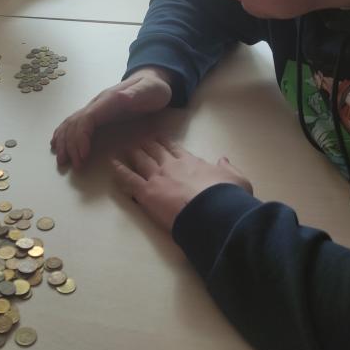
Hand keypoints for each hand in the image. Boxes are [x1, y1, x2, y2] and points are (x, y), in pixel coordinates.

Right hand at [51, 67, 172, 168]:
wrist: (151, 78)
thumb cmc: (153, 89)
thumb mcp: (150, 90)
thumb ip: (136, 94)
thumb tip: (122, 97)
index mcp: (109, 100)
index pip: (87, 118)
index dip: (80, 137)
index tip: (82, 156)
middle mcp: (97, 103)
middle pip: (75, 123)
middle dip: (71, 145)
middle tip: (73, 166)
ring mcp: (94, 107)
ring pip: (71, 123)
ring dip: (64, 142)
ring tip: (62, 161)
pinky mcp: (95, 112)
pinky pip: (74, 122)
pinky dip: (63, 133)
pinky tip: (57, 144)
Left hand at [112, 140, 252, 232]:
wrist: (213, 212)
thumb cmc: (228, 197)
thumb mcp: (237, 178)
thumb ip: (228, 167)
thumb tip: (223, 158)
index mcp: (191, 162)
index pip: (175, 149)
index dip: (166, 142)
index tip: (159, 137)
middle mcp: (171, 165)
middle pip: (155, 151)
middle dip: (146, 144)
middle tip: (139, 140)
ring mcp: (157, 177)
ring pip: (141, 160)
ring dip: (133, 153)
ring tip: (125, 148)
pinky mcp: (147, 193)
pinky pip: (129, 179)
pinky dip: (119, 170)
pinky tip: (112, 164)